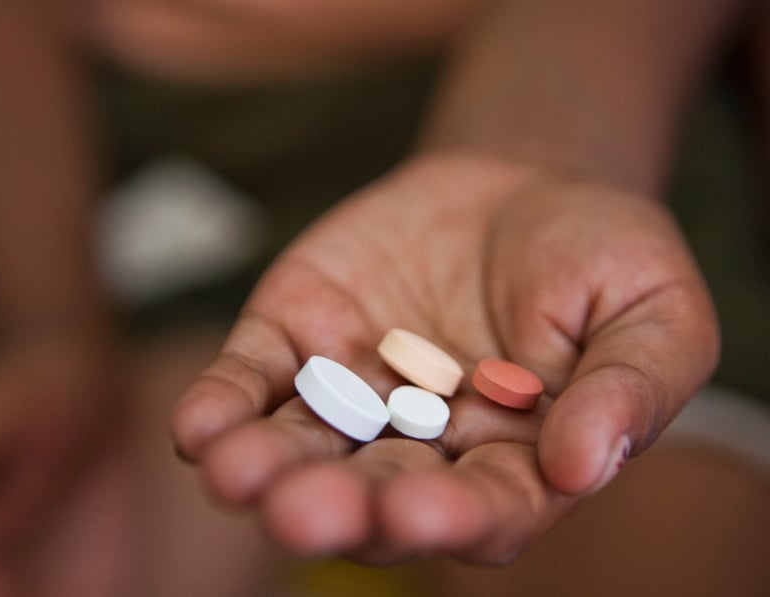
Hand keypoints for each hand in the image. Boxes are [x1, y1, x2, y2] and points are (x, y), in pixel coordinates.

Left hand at [171, 153, 718, 563]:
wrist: (518, 183)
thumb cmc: (598, 256)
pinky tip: (198, 428)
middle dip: (339, 505)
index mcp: (510, 462)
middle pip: (374, 493)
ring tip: (236, 475)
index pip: (483, 510)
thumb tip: (582, 464)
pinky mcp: (296, 340)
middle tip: (305, 511)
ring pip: (299, 449)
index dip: (455, 517)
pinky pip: (252, 380)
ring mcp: (349, 397)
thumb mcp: (653, 309)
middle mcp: (419, 447)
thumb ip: (630, 389)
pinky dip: (222, 405)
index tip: (428, 513)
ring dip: (263, 469)